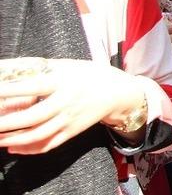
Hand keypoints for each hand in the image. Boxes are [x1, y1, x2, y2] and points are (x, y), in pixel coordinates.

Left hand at [0, 58, 147, 153]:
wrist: (118, 92)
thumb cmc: (88, 74)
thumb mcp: (66, 65)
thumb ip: (39, 68)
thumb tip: (8, 69)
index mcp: (64, 81)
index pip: (32, 87)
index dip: (9, 90)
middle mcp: (66, 102)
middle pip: (33, 117)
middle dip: (6, 123)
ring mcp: (69, 119)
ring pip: (38, 135)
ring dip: (13, 139)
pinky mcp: (72, 132)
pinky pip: (48, 144)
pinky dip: (29, 149)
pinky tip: (13, 147)